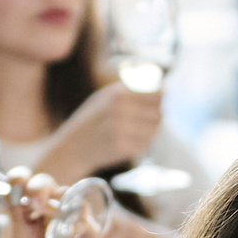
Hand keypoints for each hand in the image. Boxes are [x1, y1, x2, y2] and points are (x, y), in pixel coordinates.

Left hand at [3, 171, 112, 237]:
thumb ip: (19, 221)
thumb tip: (15, 191)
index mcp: (27, 214)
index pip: (22, 185)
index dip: (18, 179)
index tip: (16, 184)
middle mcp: (49, 210)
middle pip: (44, 183)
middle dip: (39, 187)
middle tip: (36, 203)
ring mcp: (71, 218)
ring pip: (67, 192)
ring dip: (57, 204)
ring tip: (53, 226)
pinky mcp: (90, 229)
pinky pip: (85, 216)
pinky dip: (76, 223)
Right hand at [38, 82, 161, 182]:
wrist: (73, 147)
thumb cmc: (91, 120)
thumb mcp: (105, 97)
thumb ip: (130, 92)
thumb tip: (164, 90)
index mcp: (118, 94)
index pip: (157, 94)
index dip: (160, 99)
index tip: (157, 103)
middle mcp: (122, 110)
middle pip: (158, 113)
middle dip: (155, 117)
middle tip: (144, 121)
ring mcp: (123, 130)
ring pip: (154, 130)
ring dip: (149, 131)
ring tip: (135, 131)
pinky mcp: (123, 148)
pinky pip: (145, 144)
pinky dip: (141, 143)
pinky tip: (128, 141)